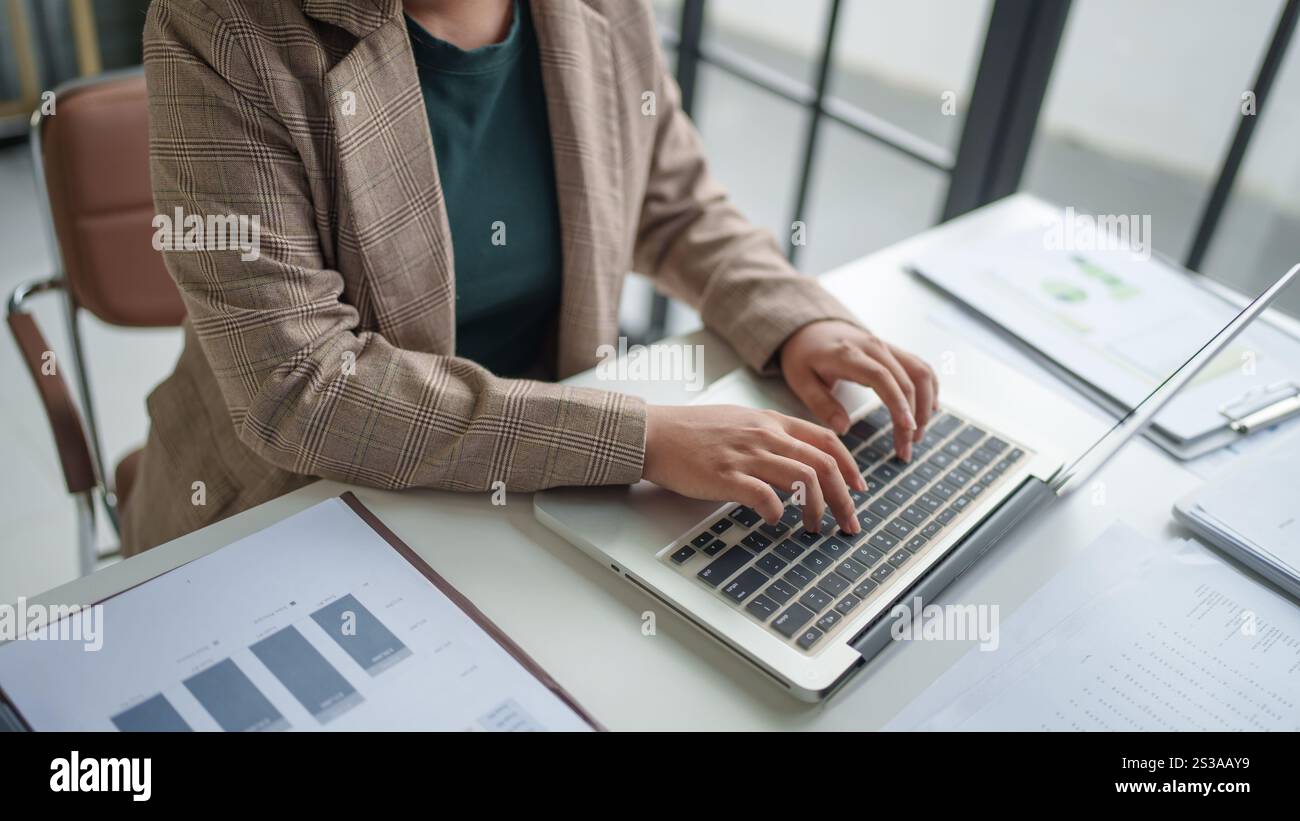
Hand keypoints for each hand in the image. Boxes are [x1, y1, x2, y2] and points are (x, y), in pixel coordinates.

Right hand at [642, 404, 865, 534]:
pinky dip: (777, 512)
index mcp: (771, 422)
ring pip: (804, 480)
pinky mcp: (726, 475)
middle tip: (848, 522)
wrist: (656, 433)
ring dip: (817, 509)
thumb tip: (797, 459)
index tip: (858, 489)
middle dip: (844, 498)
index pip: (826, 440)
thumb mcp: (741, 420)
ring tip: (814, 528)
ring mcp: (747, 454)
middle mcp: (765, 435)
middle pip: (823, 464)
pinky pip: (765, 496)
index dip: (850, 467)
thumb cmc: (694, 431)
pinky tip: (774, 521)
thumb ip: (770, 435)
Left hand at [779, 320, 938, 461]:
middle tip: (905, 450)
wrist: (811, 328)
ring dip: (925, 405)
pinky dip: (930, 389)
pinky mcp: (894, 351)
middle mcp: (873, 347)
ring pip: (920, 372)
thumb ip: (821, 404)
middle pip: (906, 380)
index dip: (897, 403)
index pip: (881, 377)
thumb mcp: (800, 381)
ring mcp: (887, 347)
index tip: (907, 429)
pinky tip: (930, 411)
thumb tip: (844, 428)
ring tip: (916, 436)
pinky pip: (921, 367)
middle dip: (912, 417)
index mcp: (848, 354)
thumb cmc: (804, 357)